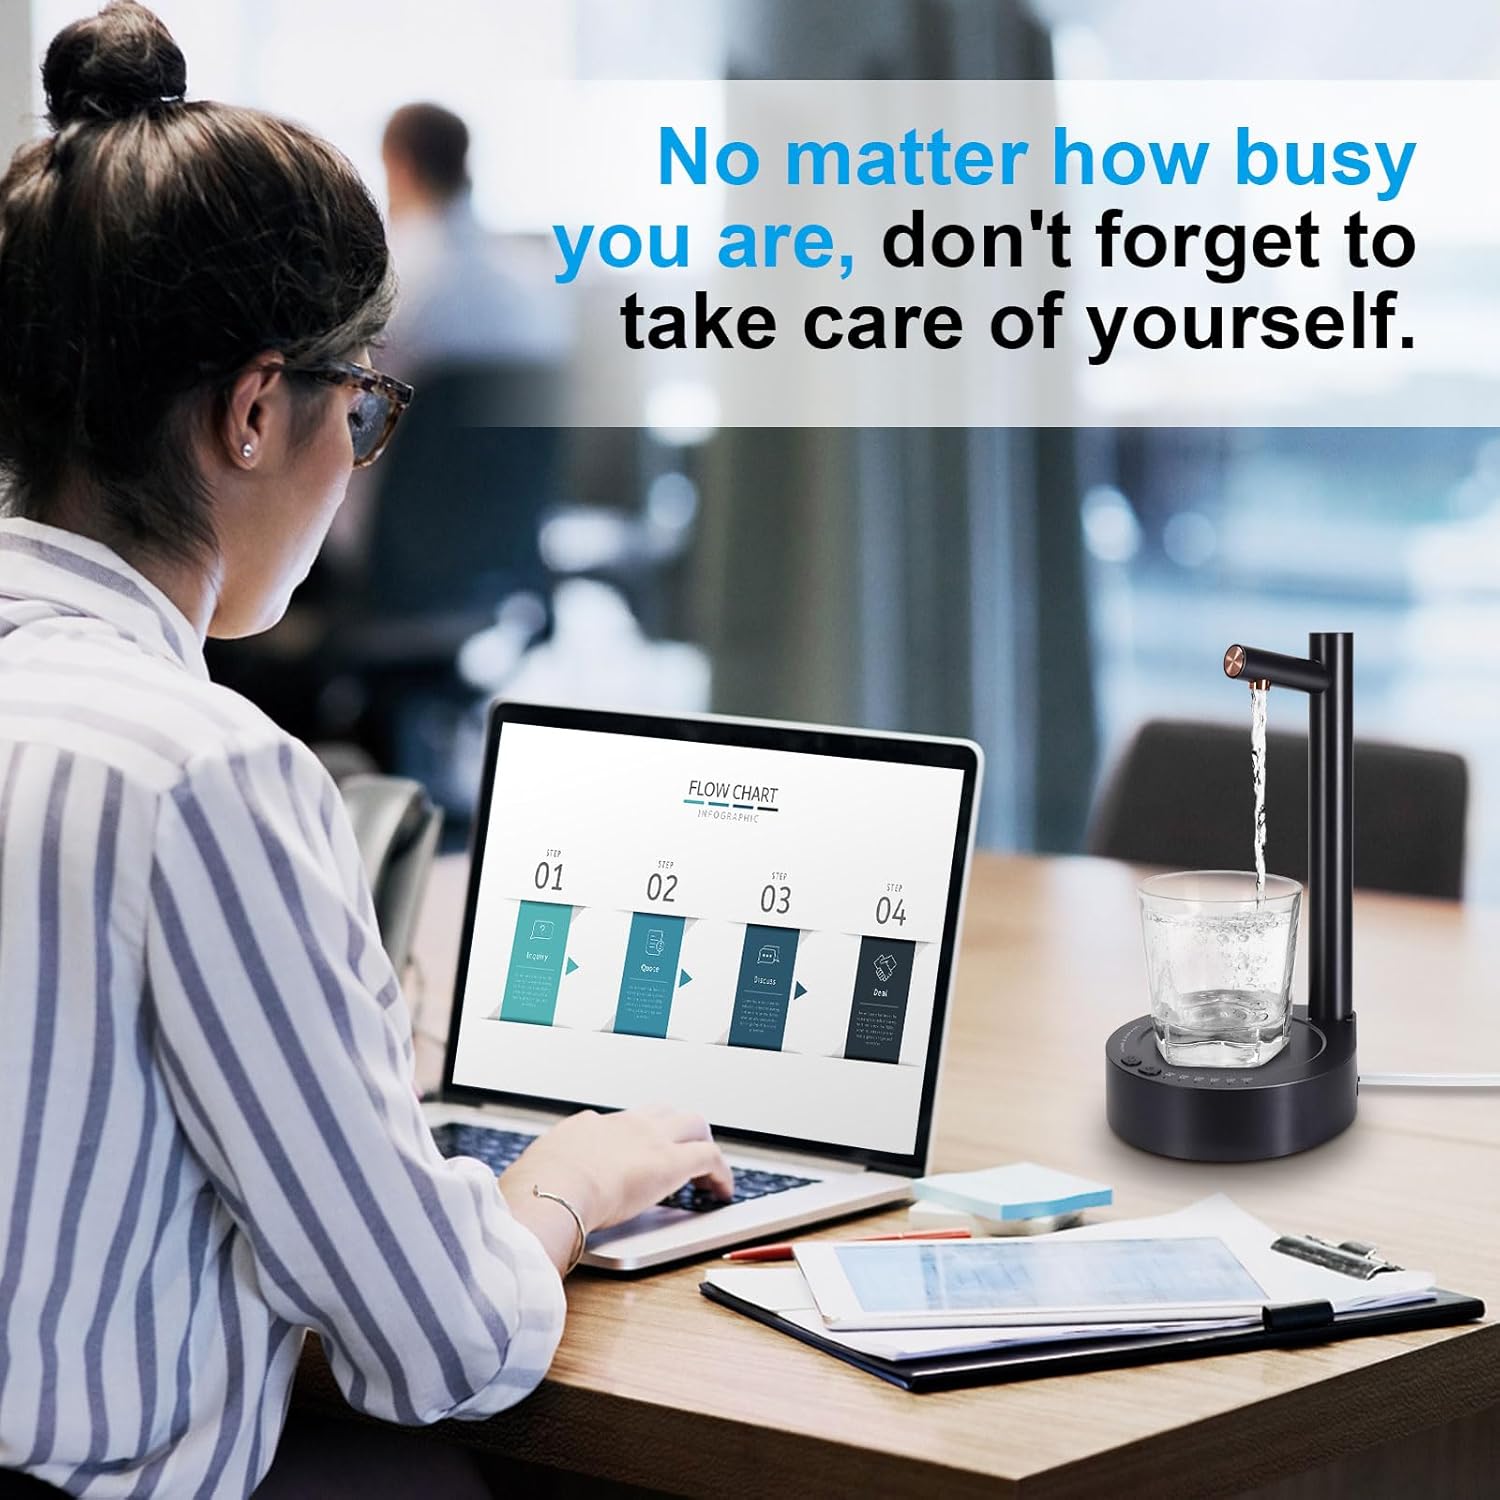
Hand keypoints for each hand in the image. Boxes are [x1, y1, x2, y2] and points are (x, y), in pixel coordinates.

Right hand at [499, 1105, 732, 1268]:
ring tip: (708, 1173)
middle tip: (679, 1154)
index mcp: (584, 1129)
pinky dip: (720, 1173)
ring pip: (693, 1123)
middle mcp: (621, 1125)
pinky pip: (709, 1158)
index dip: (628, 1143)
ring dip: (702, 1143)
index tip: (630, 1162)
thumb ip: (533, 1186)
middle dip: (674, 1129)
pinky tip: (721, 1192)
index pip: (614, 1126)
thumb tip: (520, 1202)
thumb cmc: (532, 1193)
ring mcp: (649, 1139)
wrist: (552, 1190)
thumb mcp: (528, 1182)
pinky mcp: (672, 1161)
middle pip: (660, 1112)